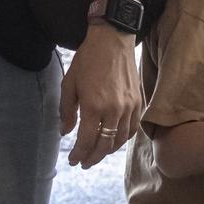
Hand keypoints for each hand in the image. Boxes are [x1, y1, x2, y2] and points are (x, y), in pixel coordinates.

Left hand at [60, 27, 142, 168]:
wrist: (113, 40)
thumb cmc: (88, 59)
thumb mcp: (70, 83)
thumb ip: (67, 110)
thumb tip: (65, 131)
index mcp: (93, 106)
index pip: (86, 141)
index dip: (79, 154)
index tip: (73, 160)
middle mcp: (114, 110)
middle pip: (104, 145)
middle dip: (92, 157)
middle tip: (84, 163)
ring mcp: (129, 107)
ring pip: (120, 140)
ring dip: (108, 151)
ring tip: (98, 153)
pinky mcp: (138, 103)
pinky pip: (132, 129)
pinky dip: (122, 139)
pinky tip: (114, 140)